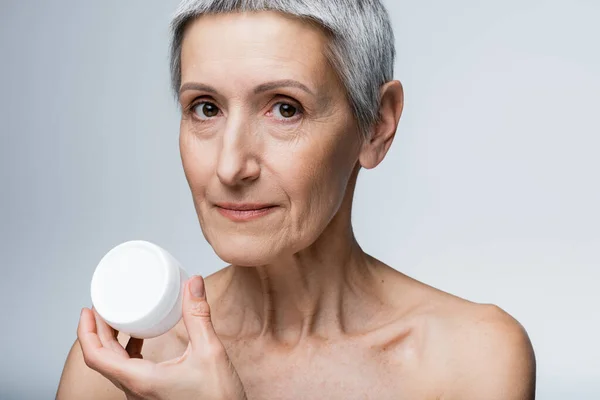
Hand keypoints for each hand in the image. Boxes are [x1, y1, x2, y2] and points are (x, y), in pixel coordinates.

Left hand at [78, 275, 246, 399]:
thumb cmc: (217, 399)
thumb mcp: (210, 352)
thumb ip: (198, 316)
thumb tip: (193, 284)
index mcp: (141, 380)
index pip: (96, 357)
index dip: (86, 332)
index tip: (88, 310)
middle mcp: (136, 390)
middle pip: (102, 359)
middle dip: (97, 331)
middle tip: (101, 306)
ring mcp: (143, 394)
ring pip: (114, 366)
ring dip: (110, 341)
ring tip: (116, 318)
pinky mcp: (153, 393)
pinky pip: (129, 370)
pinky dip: (127, 350)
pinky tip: (141, 337)